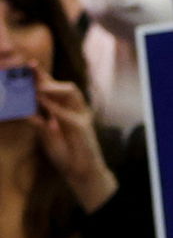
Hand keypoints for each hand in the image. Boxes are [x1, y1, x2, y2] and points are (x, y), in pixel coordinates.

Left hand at [28, 63, 115, 211]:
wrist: (81, 172)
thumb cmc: (65, 153)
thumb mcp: (46, 135)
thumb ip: (38, 121)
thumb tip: (24, 108)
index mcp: (66, 110)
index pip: (54, 89)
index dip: (42, 76)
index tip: (26, 65)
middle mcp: (76, 110)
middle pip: (64, 86)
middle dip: (46, 77)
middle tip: (28, 70)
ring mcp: (82, 117)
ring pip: (71, 93)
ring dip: (53, 88)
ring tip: (36, 86)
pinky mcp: (84, 129)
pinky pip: (69, 115)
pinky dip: (55, 108)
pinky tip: (43, 103)